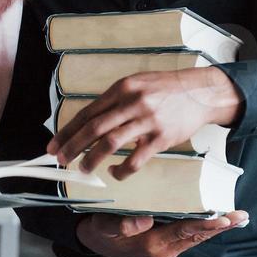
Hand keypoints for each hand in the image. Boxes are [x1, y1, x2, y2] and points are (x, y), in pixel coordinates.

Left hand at [48, 67, 242, 178]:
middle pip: (94, 128)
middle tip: (60, 159)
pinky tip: (114, 172)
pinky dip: (121, 169)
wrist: (201, 92)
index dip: (68, 131)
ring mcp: (147, 120)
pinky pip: (135, 159)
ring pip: (111, 143)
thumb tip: (89, 121)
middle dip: (73, 146)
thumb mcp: (137, 84)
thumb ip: (115, 100)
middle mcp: (132, 102)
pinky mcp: (161, 138)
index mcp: (122, 88)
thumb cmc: (166, 89)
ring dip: (92, 159)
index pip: (88, 112)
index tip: (54, 144)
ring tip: (82, 169)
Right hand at [76, 210, 249, 256]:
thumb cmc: (100, 231)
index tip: (223, 219)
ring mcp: (168, 250)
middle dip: (220, 226)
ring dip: (218, 228)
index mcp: (152, 245)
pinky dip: (207, 228)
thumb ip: (121, 224)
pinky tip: (220, 220)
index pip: (184, 232)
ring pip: (197, 237)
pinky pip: (191, 236)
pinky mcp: (168, 245)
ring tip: (239, 217)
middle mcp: (164, 251)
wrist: (95, 243)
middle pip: (197, 236)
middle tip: (242, 216)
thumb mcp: (104, 226)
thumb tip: (145, 220)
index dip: (204, 225)